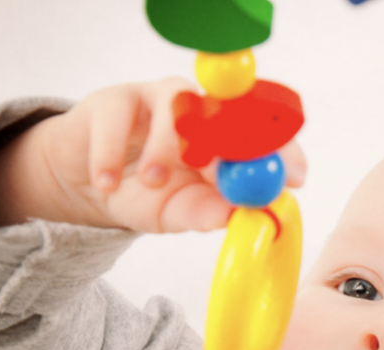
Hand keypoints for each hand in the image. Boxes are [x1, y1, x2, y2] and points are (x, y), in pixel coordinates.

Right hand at [0, 78, 306, 232]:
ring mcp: (158, 99)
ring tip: (152, 182)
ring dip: (167, 147)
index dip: (283, 151)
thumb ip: (210, 213)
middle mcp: (199, 111)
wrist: (87, 188)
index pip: (266, 134)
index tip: (296, 178)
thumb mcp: (181, 213)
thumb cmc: (146, 196)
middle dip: (233, 142)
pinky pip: (117, 118)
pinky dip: (113, 155)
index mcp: (226, 139)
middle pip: (228, 111)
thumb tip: (240, 216)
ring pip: (176, 105)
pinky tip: (108, 185)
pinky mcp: (114, 100)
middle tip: (226, 175)